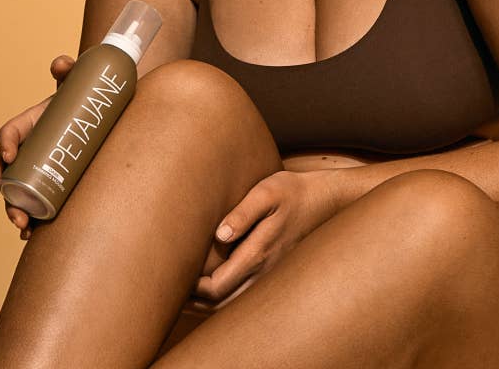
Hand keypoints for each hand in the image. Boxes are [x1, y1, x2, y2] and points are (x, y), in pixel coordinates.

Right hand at [0, 54, 75, 238]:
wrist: (101, 119)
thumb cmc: (85, 99)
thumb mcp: (77, 82)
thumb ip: (70, 69)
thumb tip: (61, 64)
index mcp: (30, 123)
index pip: (8, 132)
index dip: (5, 142)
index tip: (9, 155)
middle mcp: (27, 148)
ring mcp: (35, 169)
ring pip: (13, 191)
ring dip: (11, 210)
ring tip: (21, 225)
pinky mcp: (47, 184)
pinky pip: (32, 204)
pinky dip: (28, 220)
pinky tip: (30, 236)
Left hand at [185, 168, 341, 314]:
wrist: (325, 201)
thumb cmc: (293, 192)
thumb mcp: (267, 192)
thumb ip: (243, 213)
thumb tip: (220, 234)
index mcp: (258, 254)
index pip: (216, 287)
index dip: (192, 289)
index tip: (174, 277)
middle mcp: (265, 273)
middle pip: (221, 304)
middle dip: (195, 302)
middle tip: (172, 291)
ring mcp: (271, 277)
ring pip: (234, 305)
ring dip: (209, 304)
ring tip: (186, 295)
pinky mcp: (275, 274)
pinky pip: (246, 297)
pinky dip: (225, 299)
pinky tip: (214, 289)